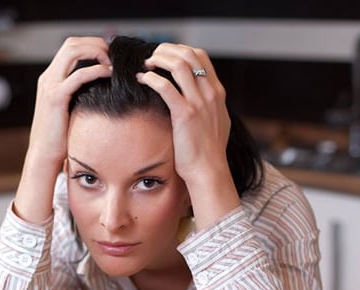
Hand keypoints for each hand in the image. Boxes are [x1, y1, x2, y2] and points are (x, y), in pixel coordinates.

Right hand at [28, 36, 111, 166]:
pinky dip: (96, 70)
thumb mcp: (70, 109)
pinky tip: (108, 74)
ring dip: (96, 51)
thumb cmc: (60, 136)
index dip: (91, 45)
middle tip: (114, 55)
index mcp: (50, 78)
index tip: (109, 55)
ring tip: (111, 62)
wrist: (44, 154)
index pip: (70, 47)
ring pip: (73, 51)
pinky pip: (78, 75)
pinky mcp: (56, 97)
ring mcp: (50, 85)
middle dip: (95, 44)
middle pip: (72, 43)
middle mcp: (48, 77)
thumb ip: (79, 95)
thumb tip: (101, 89)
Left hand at [136, 43, 238, 226]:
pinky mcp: (185, 114)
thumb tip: (197, 96)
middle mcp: (210, 93)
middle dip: (167, 50)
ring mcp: (199, 102)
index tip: (165, 54)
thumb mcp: (215, 122)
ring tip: (146, 65)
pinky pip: (165, 87)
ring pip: (178, 65)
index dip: (180, 49)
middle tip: (152, 56)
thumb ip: (208, 105)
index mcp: (217, 92)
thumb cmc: (208, 151)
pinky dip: (151, 78)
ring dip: (159, 60)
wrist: (209, 170)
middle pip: (189, 55)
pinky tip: (141, 80)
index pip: (201, 56)